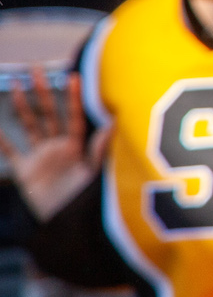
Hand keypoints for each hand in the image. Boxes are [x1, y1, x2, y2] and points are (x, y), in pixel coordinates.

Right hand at [0, 68, 107, 221]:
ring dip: (21, 105)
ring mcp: (40, 158)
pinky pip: (11, 153)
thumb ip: (101, 150)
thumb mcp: (95, 175)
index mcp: (77, 147)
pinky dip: (3, 141)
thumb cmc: (87, 202)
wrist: (67, 228)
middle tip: (34, 68)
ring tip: (15, 84)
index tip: (73, 75)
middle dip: (42, 91)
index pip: (74, 116)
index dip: (74, 97)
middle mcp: (58, 147)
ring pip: (29, 125)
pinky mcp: (25, 172)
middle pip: (49, 113)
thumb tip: (117, 123)